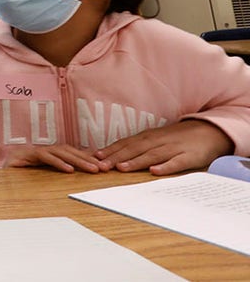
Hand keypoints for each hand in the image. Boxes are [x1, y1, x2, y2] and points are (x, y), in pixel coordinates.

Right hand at [3, 144, 105, 172]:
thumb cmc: (14, 185)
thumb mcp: (39, 182)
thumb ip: (53, 179)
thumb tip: (77, 180)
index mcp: (44, 157)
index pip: (68, 153)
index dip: (85, 158)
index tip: (102, 166)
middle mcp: (38, 151)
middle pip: (67, 150)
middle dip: (86, 159)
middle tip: (103, 168)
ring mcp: (30, 151)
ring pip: (58, 151)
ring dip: (77, 160)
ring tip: (92, 169)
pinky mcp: (22, 155)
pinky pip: (43, 156)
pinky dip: (57, 162)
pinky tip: (68, 170)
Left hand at [94, 120, 233, 175]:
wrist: (209, 131)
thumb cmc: (176, 138)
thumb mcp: (155, 139)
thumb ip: (136, 146)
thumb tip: (112, 155)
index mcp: (148, 137)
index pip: (125, 143)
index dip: (110, 150)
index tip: (93, 158)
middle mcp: (158, 141)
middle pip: (134, 149)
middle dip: (116, 157)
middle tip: (100, 166)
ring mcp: (173, 148)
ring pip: (152, 155)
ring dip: (136, 161)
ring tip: (121, 168)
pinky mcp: (189, 157)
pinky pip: (176, 162)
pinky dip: (165, 167)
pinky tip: (154, 172)